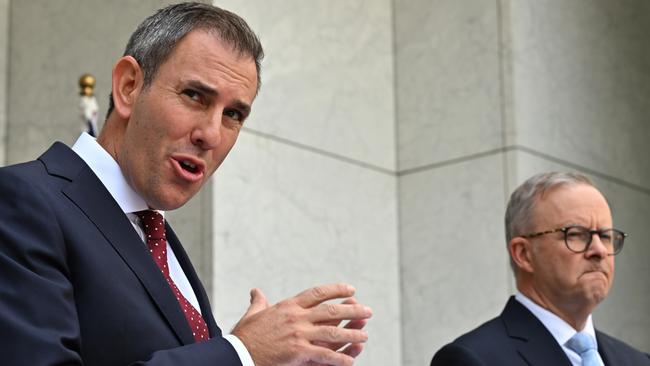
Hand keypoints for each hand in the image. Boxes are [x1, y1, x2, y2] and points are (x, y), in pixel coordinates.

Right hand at [231, 283, 371, 365]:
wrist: (237, 352)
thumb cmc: (244, 335)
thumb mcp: (253, 314)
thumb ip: (259, 302)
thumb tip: (256, 291)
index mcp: (288, 306)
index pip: (317, 293)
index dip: (336, 290)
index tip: (351, 290)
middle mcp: (296, 317)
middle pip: (331, 310)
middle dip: (352, 310)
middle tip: (368, 311)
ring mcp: (298, 334)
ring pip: (332, 331)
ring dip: (351, 333)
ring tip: (365, 335)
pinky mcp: (298, 351)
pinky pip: (324, 355)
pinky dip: (339, 358)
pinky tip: (351, 361)